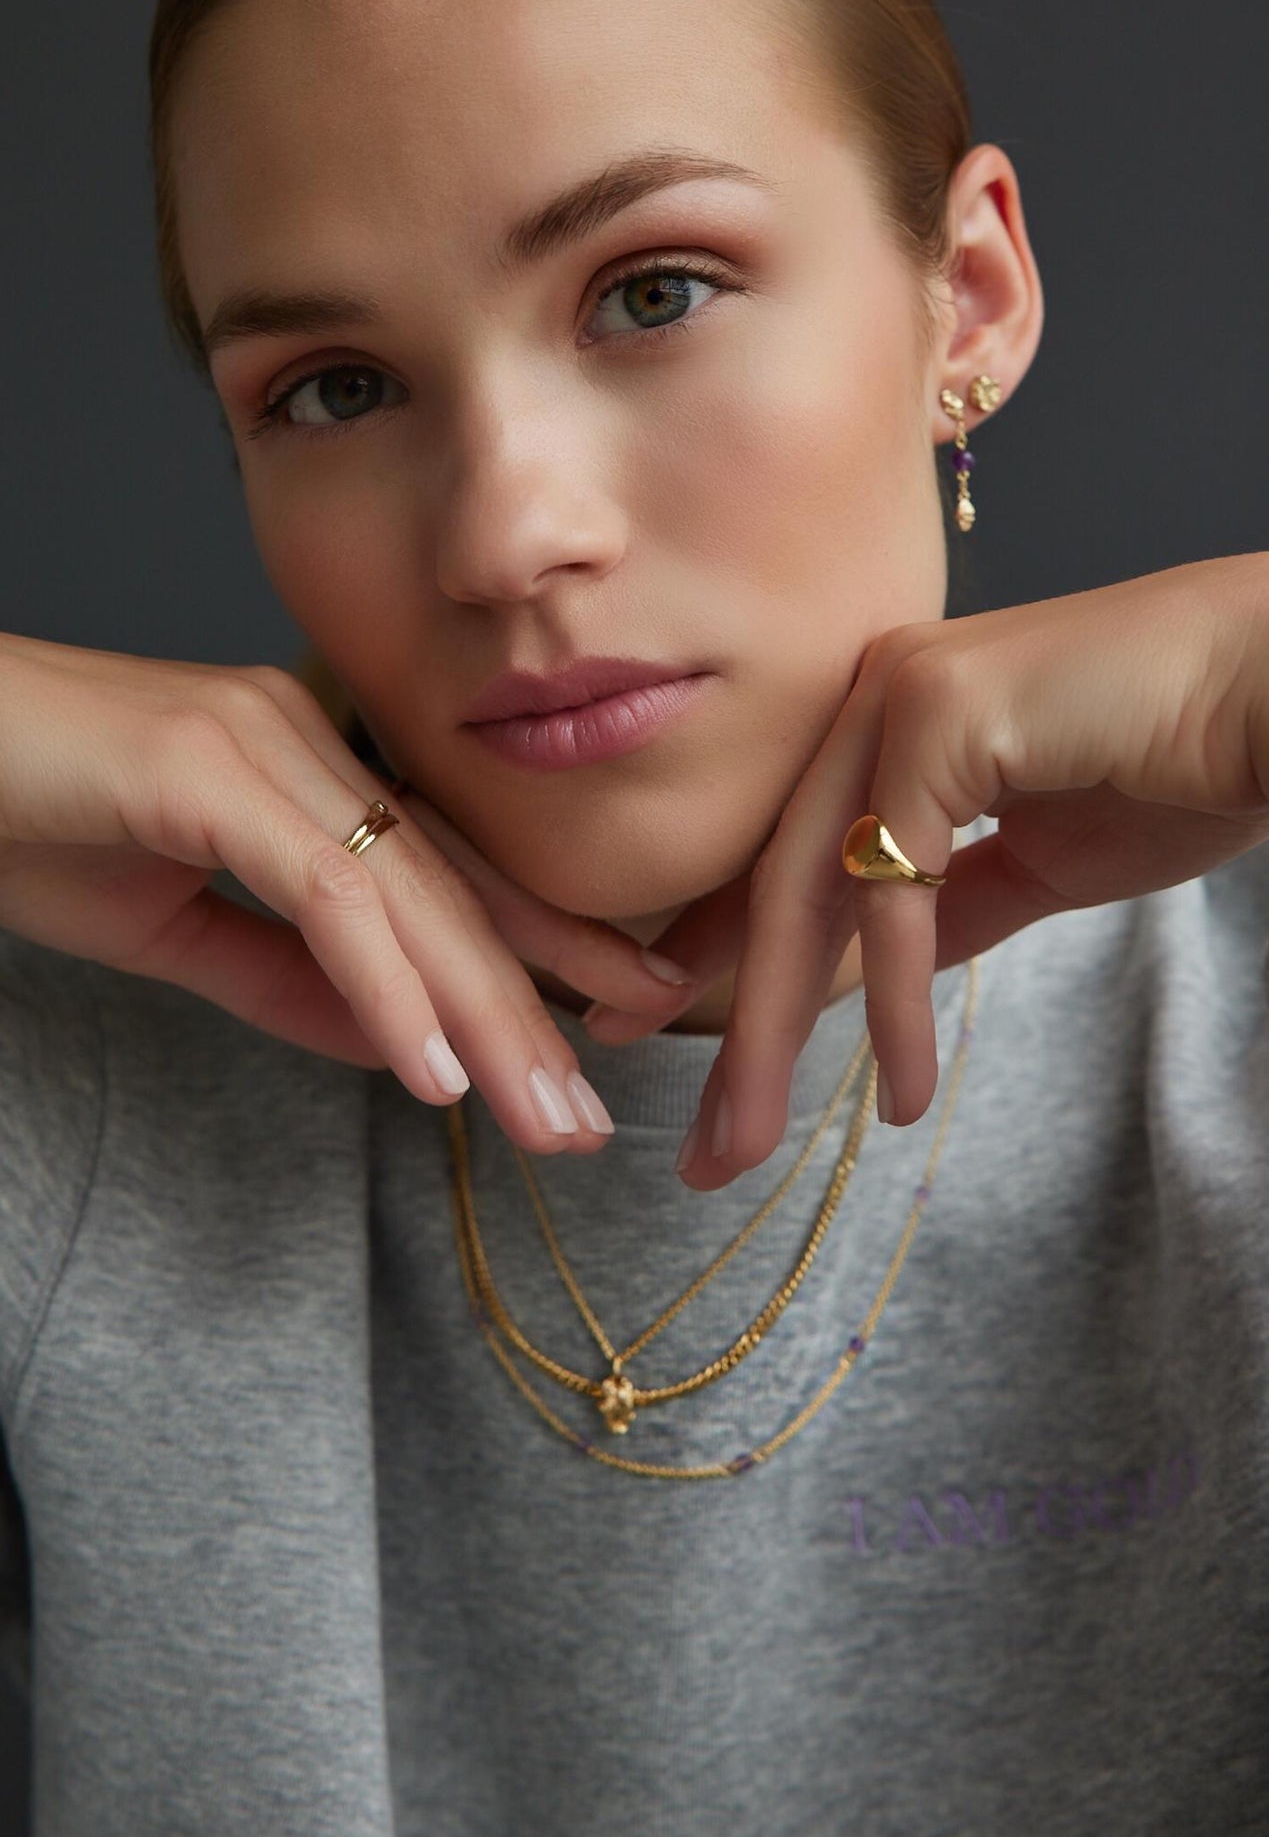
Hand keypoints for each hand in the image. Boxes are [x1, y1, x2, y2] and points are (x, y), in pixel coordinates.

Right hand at [0, 622, 693, 1151]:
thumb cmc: (27, 821)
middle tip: (594, 1111)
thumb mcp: (178, 926)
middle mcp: (310, 739)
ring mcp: (265, 742)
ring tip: (540, 1116)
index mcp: (311, 765)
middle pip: (453, 886)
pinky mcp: (211, 767)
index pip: (449, 870)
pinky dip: (385, 985)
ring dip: (481, 1014)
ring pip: (409, 892)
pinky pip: (326, 893)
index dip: (535, 952)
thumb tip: (391, 1043)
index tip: (603, 1031)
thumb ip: (286, 979)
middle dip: (536, 1002)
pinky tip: (430, 1068)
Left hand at [578, 554, 1268, 1189]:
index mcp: (887, 722)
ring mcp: (897, 691)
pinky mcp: (938, 708)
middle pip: (776, 883)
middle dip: (727, 1024)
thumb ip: (951, 906)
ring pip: (807, 889)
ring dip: (770, 1032)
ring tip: (751, 1145)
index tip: (653, 1035)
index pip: (783, 857)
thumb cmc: (1182, 763)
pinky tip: (903, 1088)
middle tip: (698, 1145)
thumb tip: (886, 976)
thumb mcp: (1039, 862)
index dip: (713, 954)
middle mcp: (872, 695)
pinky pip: (894, 885)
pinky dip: (891, 999)